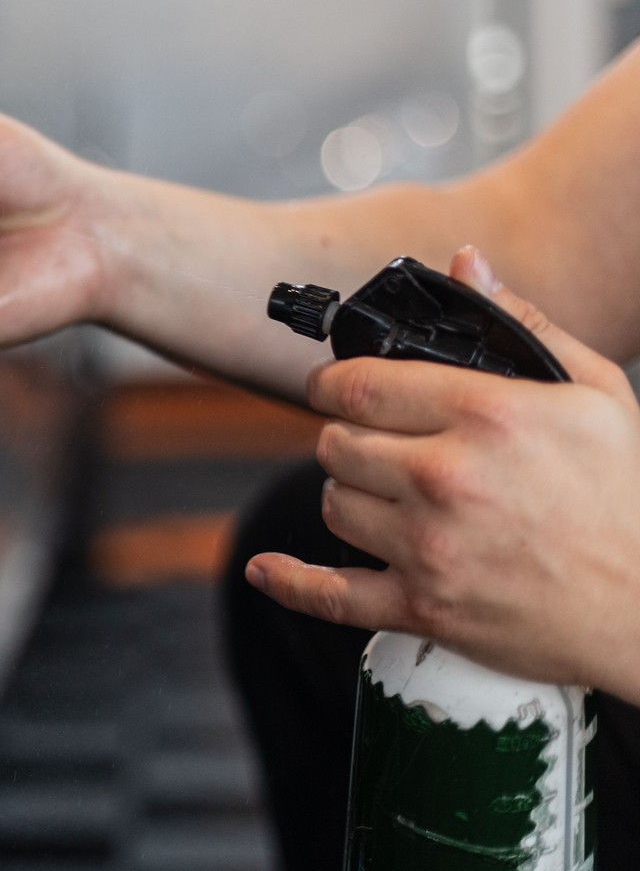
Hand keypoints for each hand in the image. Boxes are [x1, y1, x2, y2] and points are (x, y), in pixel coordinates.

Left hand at [247, 247, 639, 699]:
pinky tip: (266, 569)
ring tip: (388, 497)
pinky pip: (330, 595)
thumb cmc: (629, 500)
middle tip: (375, 445)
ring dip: (350, 497)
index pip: (361, 384)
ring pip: (334, 504)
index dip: (337, 384)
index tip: (337, 388)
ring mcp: (432, 547)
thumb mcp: (595, 396)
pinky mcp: (426, 608)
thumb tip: (466, 263)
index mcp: (487, 415)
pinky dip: (290, 582)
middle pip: (336, 443)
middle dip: (349, 440)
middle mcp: (448, 477)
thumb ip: (523, 323)